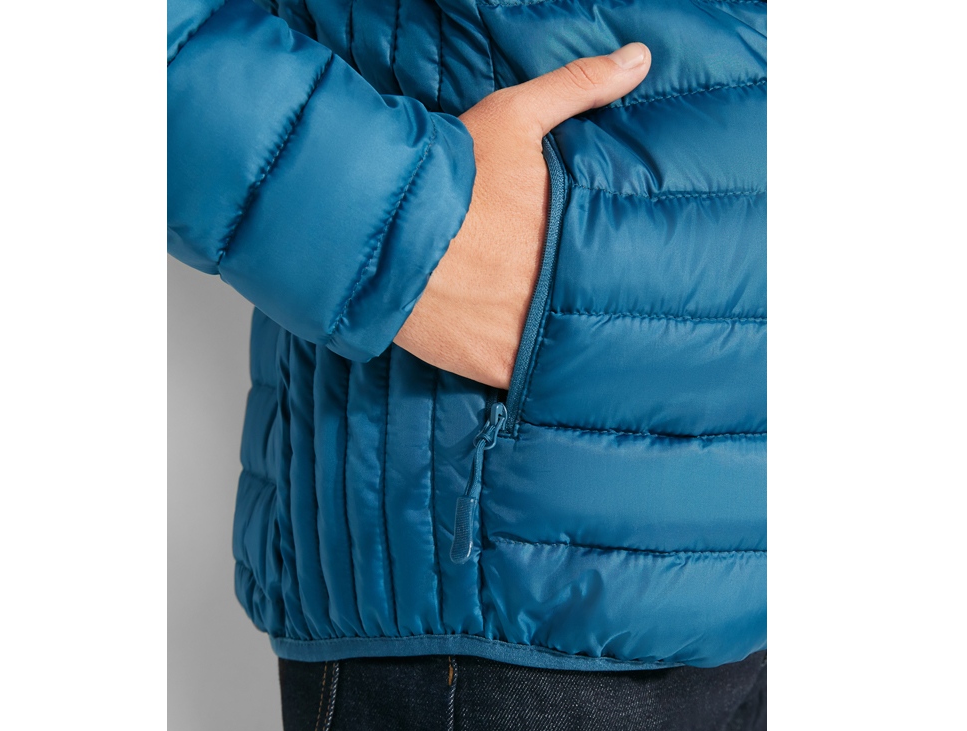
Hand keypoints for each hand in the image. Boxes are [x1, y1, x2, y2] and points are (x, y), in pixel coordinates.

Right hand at [394, 43, 651, 388]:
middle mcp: (553, 296)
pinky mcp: (487, 368)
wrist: (378, 229)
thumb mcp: (515, 118)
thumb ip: (579, 88)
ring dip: (564, 349)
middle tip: (599, 313)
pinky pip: (523, 384)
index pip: (621, 269)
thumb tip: (639, 58)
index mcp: (570, 243)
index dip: (627, 274)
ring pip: (565, 357)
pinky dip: (530, 379)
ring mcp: (522, 339)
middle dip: (597, 313)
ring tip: (563, 339)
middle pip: (594, 316)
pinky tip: (530, 366)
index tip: (635, 276)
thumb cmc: (449, 175)